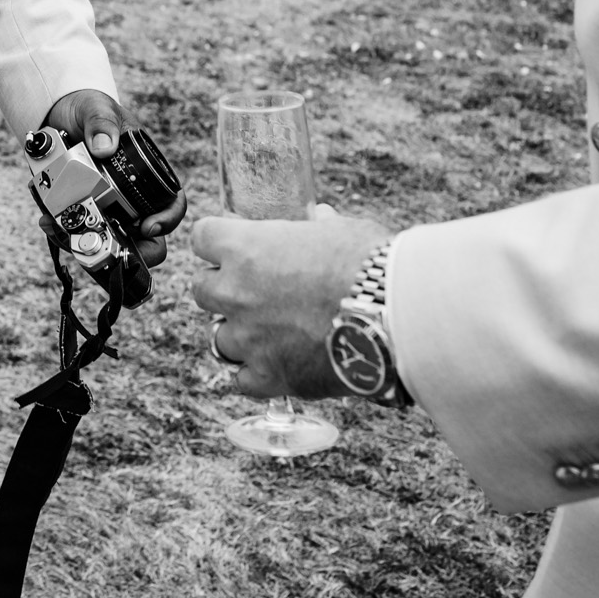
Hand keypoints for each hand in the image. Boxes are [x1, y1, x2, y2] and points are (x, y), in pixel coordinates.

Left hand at [37, 87, 188, 270]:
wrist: (56, 113)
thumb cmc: (88, 109)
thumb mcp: (96, 108)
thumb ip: (101, 121)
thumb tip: (105, 145)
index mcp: (146, 172)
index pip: (171, 203)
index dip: (167, 220)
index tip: (148, 227)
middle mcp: (131, 196)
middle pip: (146, 237)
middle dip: (133, 251)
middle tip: (112, 247)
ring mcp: (106, 206)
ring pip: (110, 240)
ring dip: (91, 243)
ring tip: (66, 231)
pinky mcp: (80, 209)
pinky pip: (78, 231)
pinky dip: (65, 232)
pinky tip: (48, 221)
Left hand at [191, 206, 390, 398]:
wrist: (396, 316)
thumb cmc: (370, 264)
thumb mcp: (341, 230)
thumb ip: (318, 226)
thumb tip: (318, 218)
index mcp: (245, 248)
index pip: (202, 238)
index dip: (217, 242)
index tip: (230, 247)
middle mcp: (235, 292)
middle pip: (201, 289)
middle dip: (223, 289)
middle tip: (252, 291)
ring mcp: (248, 338)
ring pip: (219, 337)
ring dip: (240, 334)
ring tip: (271, 332)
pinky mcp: (270, 376)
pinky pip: (242, 379)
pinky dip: (256, 373)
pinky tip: (277, 365)